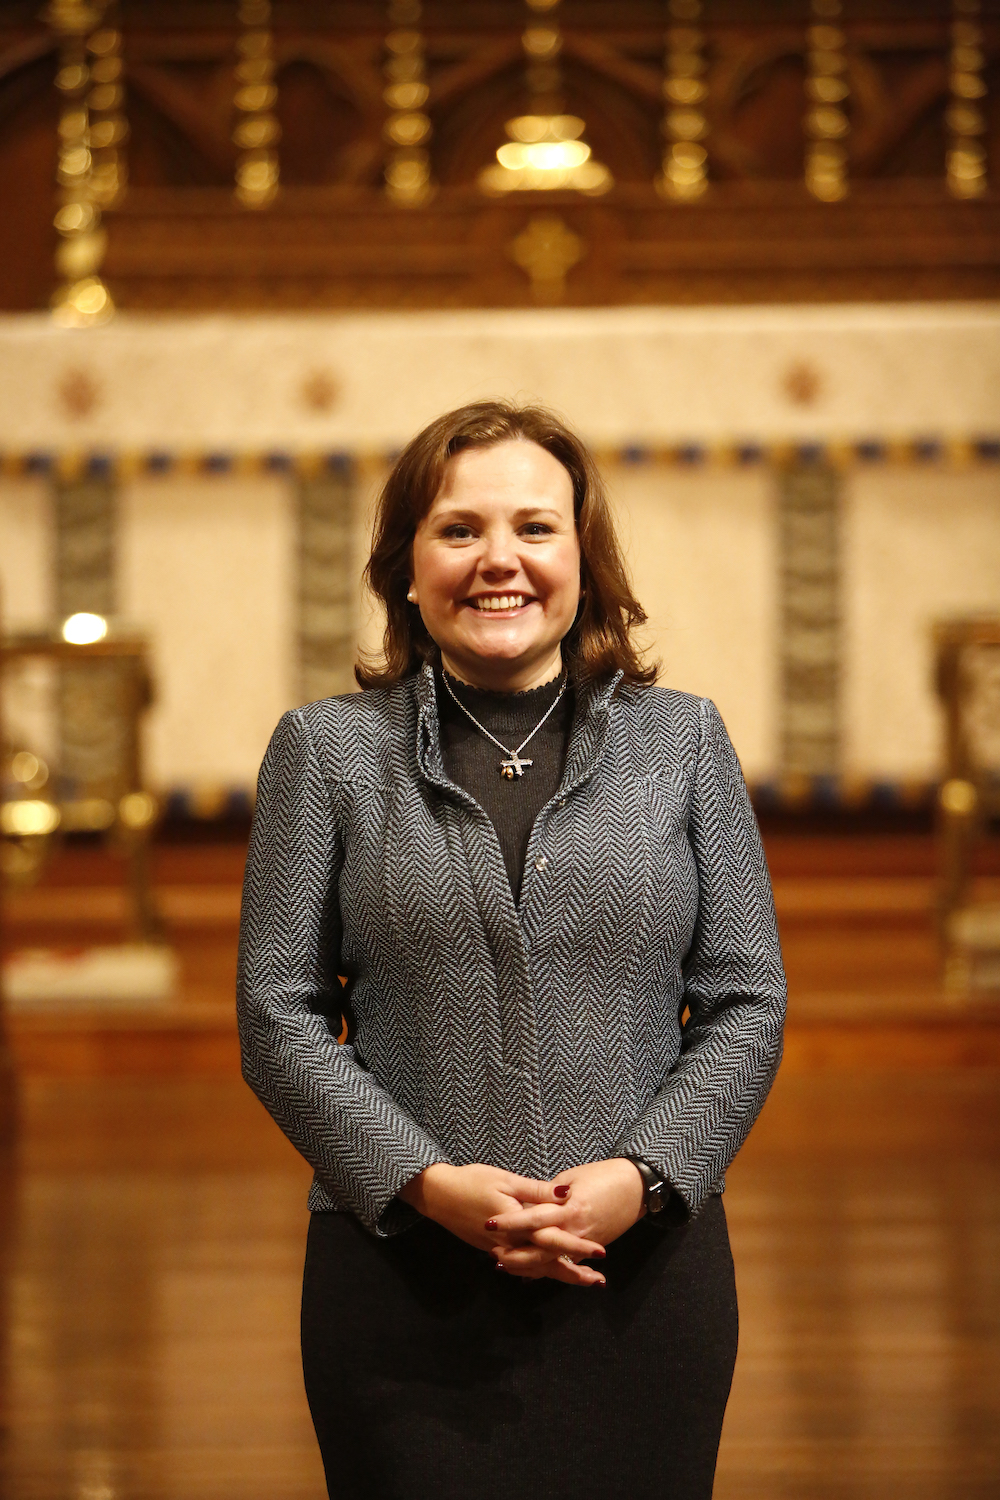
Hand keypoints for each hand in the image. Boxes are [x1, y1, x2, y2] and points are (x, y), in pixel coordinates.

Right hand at [399, 1163, 605, 1273]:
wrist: (438, 1195)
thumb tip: (566, 1195)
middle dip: (574, 1273)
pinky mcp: (492, 1250)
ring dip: (559, 1275)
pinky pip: (520, 1266)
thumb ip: (537, 1191)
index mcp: (517, 1225)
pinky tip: (548, 1272)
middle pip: (547, 1264)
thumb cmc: (472, 1181)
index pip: (553, 1240)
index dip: (577, 1247)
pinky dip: (537, 1271)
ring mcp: (500, 1250)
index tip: (600, 1253)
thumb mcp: (506, 1180)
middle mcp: (510, 1243)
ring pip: (534, 1269)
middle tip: (599, 1281)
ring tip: (582, 1280)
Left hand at [487, 1158, 644, 1282]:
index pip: (534, 1217)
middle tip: (493, 1257)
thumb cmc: (603, 1175)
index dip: (510, 1221)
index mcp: (569, 1208)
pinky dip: (548, 1269)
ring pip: (552, 1262)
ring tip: (504, 1266)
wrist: (636, 1187)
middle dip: (516, 1255)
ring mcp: (584, 1243)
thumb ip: (548, 1193)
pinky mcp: (590, 1249)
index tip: (488, 1223)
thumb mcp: (572, 1177)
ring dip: (528, 1267)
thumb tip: (529, 1202)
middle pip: (541, 1250)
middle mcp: (576, 1230)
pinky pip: (566, 1264)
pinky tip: (530, 1274)